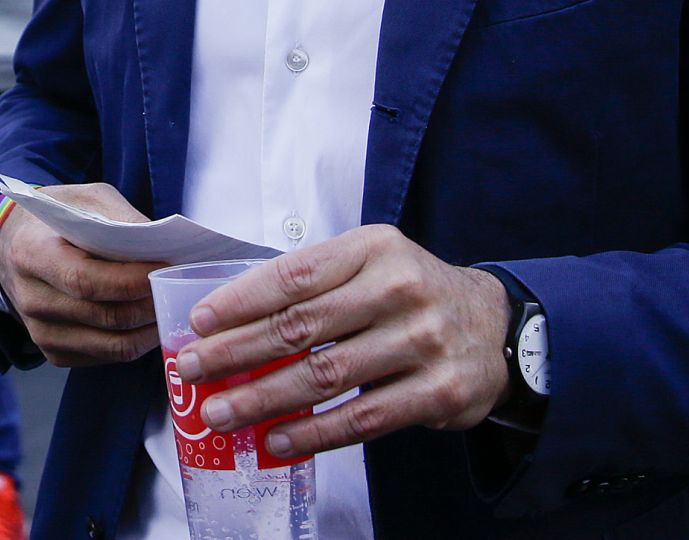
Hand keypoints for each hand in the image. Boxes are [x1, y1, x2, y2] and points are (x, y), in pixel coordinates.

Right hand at [0, 183, 160, 366]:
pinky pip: (105, 357)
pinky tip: (146, 321)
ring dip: (148, 329)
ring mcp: (40, 332)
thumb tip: (162, 245)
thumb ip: (119, 218)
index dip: (129, 281)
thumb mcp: (84, 198)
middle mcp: (31, 300)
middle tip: (176, 289)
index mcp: (32, 254)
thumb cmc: (55, 217)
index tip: (164, 268)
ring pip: (111, 346)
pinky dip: (134, 342)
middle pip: (104, 317)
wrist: (13, 244)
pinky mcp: (54, 352)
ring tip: (168, 306)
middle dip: (148, 305)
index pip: (85, 280)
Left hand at [172, 225, 511, 456]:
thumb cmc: (410, 291)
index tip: (199, 321)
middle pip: (301, 326)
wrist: (495, 325)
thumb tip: (234, 318)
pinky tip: (277, 439)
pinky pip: (363, 419)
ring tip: (221, 412)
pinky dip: (314, 432)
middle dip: (238, 351)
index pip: (294, 274)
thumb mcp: (370, 263)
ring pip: (326, 376)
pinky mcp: (440, 392)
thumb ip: (315, 282)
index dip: (241, 299)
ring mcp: (423, 341)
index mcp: (372, 248)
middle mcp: (399, 289)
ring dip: (265, 397)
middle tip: (193, 369)